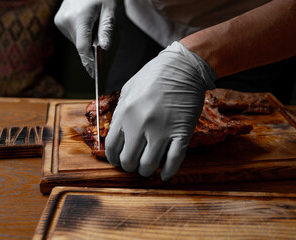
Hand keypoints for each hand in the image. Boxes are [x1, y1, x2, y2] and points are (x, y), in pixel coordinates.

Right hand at [54, 0, 115, 76]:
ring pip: (77, 41)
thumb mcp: (109, 10)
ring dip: (87, 40)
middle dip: (92, 47)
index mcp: (79, 18)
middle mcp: (66, 21)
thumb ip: (107, 30)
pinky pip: (73, 35)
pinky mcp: (58, 21)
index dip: (89, 62)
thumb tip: (104, 48)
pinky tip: (86, 21)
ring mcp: (60, 21)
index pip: (83, 48)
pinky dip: (81, 34)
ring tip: (93, 22)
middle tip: (101, 35)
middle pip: (81, 45)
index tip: (94, 74)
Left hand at [105, 42, 215, 180]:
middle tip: (134, 164)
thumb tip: (117, 133)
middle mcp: (141, 124)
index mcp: (125, 112)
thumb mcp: (128, 89)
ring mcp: (162, 129)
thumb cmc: (154, 76)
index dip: (114, 159)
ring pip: (149, 164)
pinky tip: (165, 174)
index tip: (118, 161)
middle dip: (129, 166)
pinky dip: (168, 172)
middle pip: (129, 160)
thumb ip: (120, 112)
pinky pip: (174, 161)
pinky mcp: (182, 133)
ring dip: (147, 170)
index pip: (112, 147)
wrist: (183, 67)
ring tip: (148, 167)